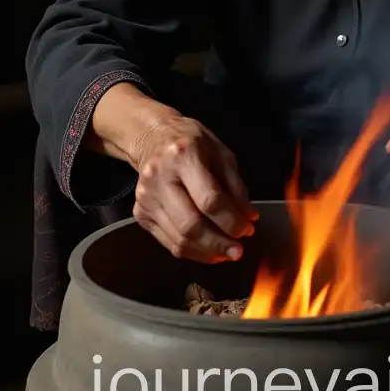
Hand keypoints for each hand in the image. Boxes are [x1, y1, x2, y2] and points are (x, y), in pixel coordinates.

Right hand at [131, 113, 257, 262]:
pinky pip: (168, 242)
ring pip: (179, 239)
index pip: (209, 199)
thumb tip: (248, 218)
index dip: (231, 221)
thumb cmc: (191, 142)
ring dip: (207, 252)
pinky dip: (191, 252)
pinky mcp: (141, 213)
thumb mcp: (220, 153)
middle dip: (218, 243)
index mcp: (184, 156)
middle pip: (190, 224)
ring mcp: (147, 198)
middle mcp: (160, 178)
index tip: (247, 229)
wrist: (152, 137)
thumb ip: (236, 187)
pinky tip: (207, 251)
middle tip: (237, 251)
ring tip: (225, 253)